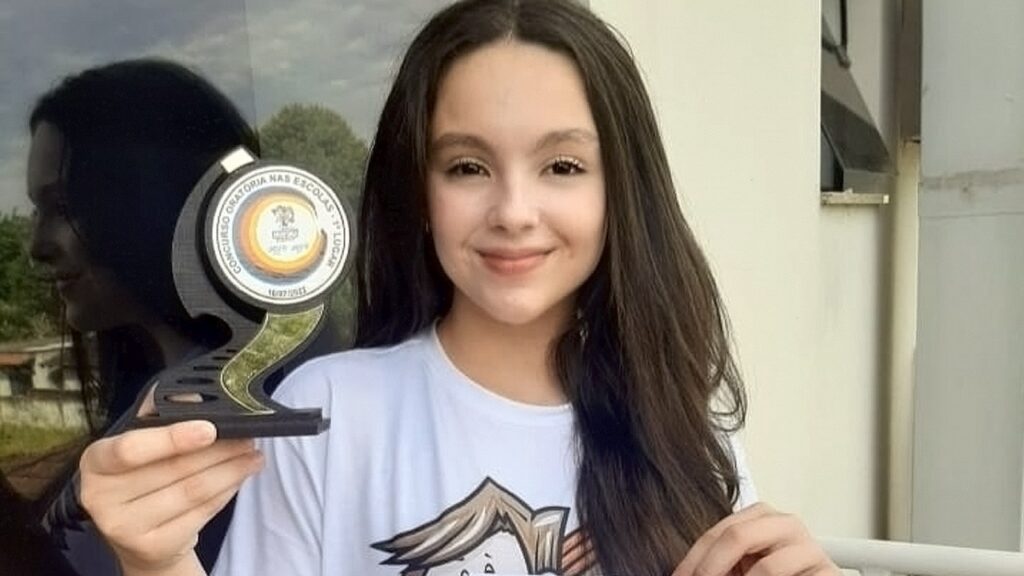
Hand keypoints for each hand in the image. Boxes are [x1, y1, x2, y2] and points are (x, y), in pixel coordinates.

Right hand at [79, 421, 263, 575]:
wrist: (141, 538)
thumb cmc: (144, 478)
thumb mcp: (145, 443)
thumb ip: (162, 414)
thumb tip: (194, 396)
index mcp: (96, 461)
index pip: (131, 449)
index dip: (172, 438)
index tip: (210, 429)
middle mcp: (101, 496)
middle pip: (174, 469)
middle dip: (219, 451)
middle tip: (247, 438)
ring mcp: (125, 527)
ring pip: (192, 491)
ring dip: (231, 471)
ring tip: (253, 456)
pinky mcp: (153, 547)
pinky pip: (201, 513)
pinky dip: (226, 492)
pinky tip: (240, 478)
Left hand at [672, 503, 839, 575]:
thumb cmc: (773, 575)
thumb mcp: (741, 565)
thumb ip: (716, 562)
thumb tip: (681, 575)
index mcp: (761, 516)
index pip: (716, 533)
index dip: (692, 561)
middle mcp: (787, 525)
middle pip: (737, 536)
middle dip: (710, 568)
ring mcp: (811, 548)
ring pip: (767, 567)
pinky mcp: (830, 574)